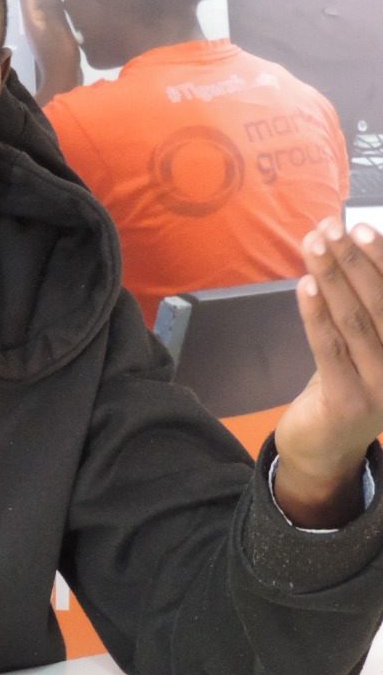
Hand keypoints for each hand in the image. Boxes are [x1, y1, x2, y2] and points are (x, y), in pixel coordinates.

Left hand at [17, 0, 81, 103]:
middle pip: (34, 1)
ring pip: (44, 9)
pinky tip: (70, 12)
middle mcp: (32, 24)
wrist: (63, 79)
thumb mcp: (58, 25)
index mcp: (30, 20)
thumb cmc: (60, 52)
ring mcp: (40, 32)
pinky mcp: (49, 38)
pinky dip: (58, 13)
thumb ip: (52, 5)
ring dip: (54, 2)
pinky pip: (51, 19)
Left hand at [274, 218, 382, 527]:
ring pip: (356, 321)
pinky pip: (330, 348)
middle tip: (335, 227)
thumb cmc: (346, 384)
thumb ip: (367, 308)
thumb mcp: (366, 346)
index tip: (362, 225)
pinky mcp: (350, 402)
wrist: (326, 449)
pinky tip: (305, 285)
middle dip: (358, 261)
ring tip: (315, 245)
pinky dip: (316, 313)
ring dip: (334, 278)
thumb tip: (348, 246)